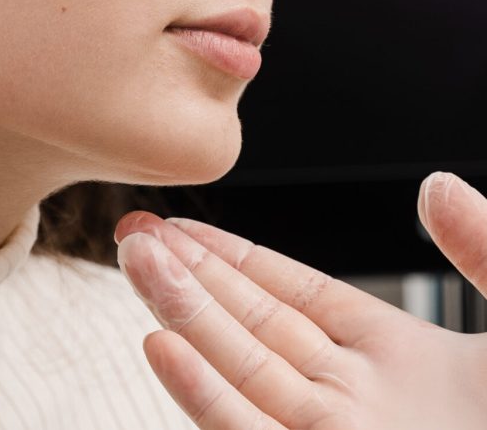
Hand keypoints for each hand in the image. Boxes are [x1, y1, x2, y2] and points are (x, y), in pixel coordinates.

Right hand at [114, 172, 486, 428]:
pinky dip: (204, 394)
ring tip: (134, 261)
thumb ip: (485, 250)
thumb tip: (433, 182)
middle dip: (190, 277)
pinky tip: (161, 346)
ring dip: (182, 317)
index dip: (234, 257)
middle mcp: (359, 402)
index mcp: (403, 360)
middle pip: (252, 326)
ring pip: (241, 372)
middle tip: (133, 233)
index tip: (182, 226)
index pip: (293, 295)